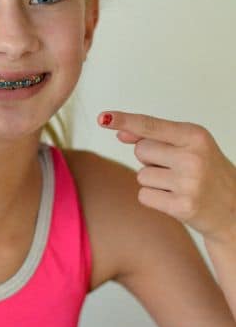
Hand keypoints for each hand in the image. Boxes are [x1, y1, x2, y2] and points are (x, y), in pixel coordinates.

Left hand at [98, 111, 235, 241]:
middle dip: (150, 158)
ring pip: (141, 175)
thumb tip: (120, 134)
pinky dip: (154, 198)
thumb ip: (154, 136)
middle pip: (140, 150)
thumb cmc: (206, 171)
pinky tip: (175, 198)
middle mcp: (193, 157)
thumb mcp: (188, 146)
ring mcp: (188, 183)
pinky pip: (144, 196)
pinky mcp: (182, 207)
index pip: (151, 125)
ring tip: (179, 184)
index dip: (125, 120)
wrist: (233, 208)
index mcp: (196, 136)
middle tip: (176, 167)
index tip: (103, 118)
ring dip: (153, 181)